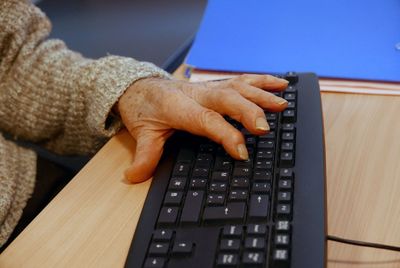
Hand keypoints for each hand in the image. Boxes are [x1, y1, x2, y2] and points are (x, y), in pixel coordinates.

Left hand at [117, 74, 287, 182]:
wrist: (141, 87)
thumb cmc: (145, 109)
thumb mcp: (142, 134)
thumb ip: (143, 157)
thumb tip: (133, 177)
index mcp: (181, 108)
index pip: (207, 121)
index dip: (225, 135)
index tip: (242, 152)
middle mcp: (198, 95)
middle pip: (227, 99)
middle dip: (247, 111)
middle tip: (264, 128)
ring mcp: (209, 88)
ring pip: (239, 87)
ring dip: (261, 95)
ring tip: (282, 104)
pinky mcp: (216, 85)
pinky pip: (243, 80)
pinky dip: (262, 81)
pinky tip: (281, 83)